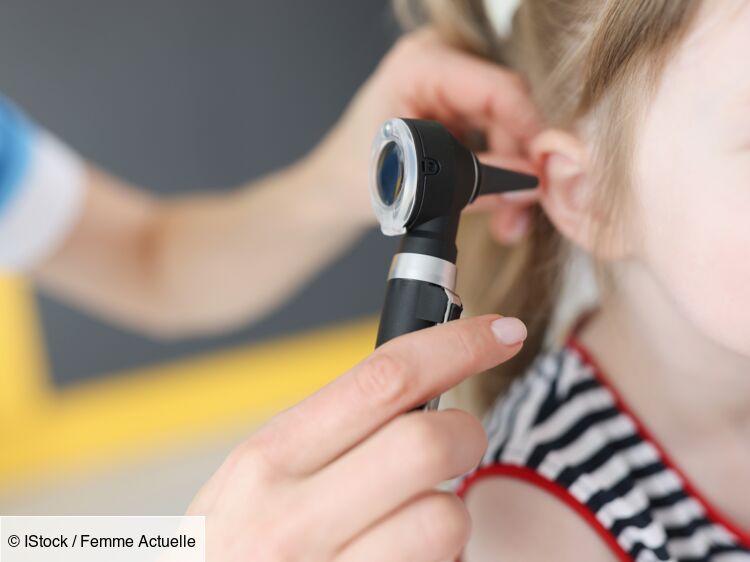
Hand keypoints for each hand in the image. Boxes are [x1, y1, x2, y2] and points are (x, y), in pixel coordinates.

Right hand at [187, 314, 526, 560]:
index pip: (382, 379)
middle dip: (466, 431)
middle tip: (459, 438)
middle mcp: (291, 518)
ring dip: (449, 512)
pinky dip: (440, 556)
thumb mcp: (251, 480)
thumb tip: (413, 383)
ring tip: (413, 519)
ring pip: (446, 518)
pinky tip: (402, 556)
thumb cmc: (232, 550)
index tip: (501, 332)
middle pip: (427, 442)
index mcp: (267, 459)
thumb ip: (322, 434)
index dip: (456, 345)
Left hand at [306, 28, 541, 239]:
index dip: (530, 131)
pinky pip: (497, 132)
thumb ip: (475, 183)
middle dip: (519, 163)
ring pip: (508, 125)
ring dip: (513, 173)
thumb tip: (528, 185)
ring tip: (509, 217)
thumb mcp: (413, 182)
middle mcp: (439, 62)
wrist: (336, 187)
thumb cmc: (354, 175)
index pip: (497, 89)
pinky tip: (500, 199)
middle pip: (507, 109)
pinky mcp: (458, 103)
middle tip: (524, 207)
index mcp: (420, 65)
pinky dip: (501, 168)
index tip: (546, 170)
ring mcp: (450, 81)